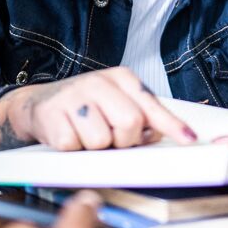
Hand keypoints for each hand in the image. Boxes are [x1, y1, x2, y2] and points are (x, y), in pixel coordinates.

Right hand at [0, 67, 196, 151]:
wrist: (38, 104)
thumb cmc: (85, 107)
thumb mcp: (116, 103)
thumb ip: (143, 117)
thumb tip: (164, 135)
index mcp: (121, 78)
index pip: (151, 104)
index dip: (171, 125)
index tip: (188, 139)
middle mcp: (99, 81)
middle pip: (130, 123)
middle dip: (123, 141)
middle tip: (110, 138)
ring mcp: (74, 96)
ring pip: (101, 140)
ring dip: (94, 146)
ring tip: (85, 133)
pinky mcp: (53, 114)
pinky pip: (74, 146)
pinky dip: (72, 148)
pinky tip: (68, 134)